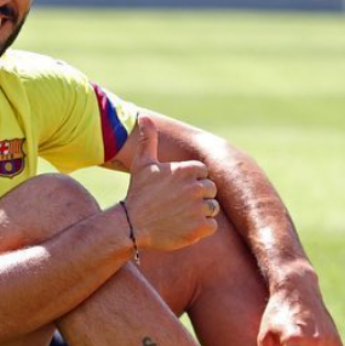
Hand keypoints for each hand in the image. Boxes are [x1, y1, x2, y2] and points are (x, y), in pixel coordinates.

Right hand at [123, 117, 218, 250]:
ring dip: (201, 212)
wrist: (131, 226)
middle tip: (178, 203)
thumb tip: (143, 117)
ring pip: (213, 207)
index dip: (191, 180)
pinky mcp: (200, 227)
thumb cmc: (138, 193)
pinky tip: (185, 226)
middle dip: (198, 195)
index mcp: (186, 169)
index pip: (203, 172)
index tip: (176, 188)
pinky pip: (212, 225)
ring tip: (181, 215)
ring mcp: (199, 208)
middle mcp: (195, 187)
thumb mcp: (142, 163)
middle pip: (210, 189)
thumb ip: (149, 139)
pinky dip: (201, 227)